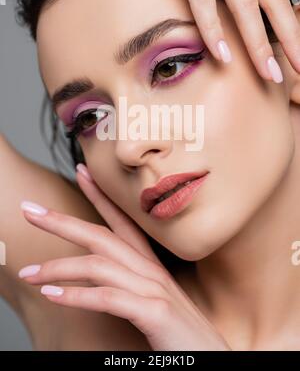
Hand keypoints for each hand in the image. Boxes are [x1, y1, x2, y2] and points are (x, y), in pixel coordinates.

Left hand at [18, 164, 229, 350]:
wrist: (215, 360)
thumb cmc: (181, 336)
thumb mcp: (154, 303)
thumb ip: (131, 288)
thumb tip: (101, 282)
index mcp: (150, 266)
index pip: (121, 221)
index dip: (99, 196)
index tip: (80, 172)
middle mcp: (151, 271)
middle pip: (102, 235)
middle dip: (62, 221)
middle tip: (30, 210)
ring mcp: (154, 290)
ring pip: (99, 264)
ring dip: (58, 267)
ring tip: (28, 274)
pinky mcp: (156, 313)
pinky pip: (109, 297)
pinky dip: (77, 296)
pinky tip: (52, 296)